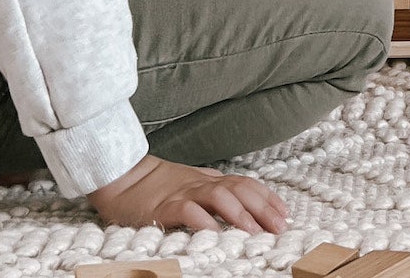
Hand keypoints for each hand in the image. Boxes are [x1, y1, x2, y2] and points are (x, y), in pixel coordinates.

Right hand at [89, 154, 288, 233]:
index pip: (247, 184)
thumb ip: (214, 191)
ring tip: (255, 232)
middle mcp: (202, 183)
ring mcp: (184, 193)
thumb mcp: (193, 185)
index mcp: (211, 180)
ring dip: (240, 214)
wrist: (124, 176)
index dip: (268, 198)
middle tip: (280, 226)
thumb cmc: (159, 185)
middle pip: (240, 190)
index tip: (285, 213)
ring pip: (219, 197)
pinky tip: (215, 233)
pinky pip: (188, 211)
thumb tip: (242, 205)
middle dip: (263, 208)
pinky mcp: (164, 206)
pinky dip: (203, 221)